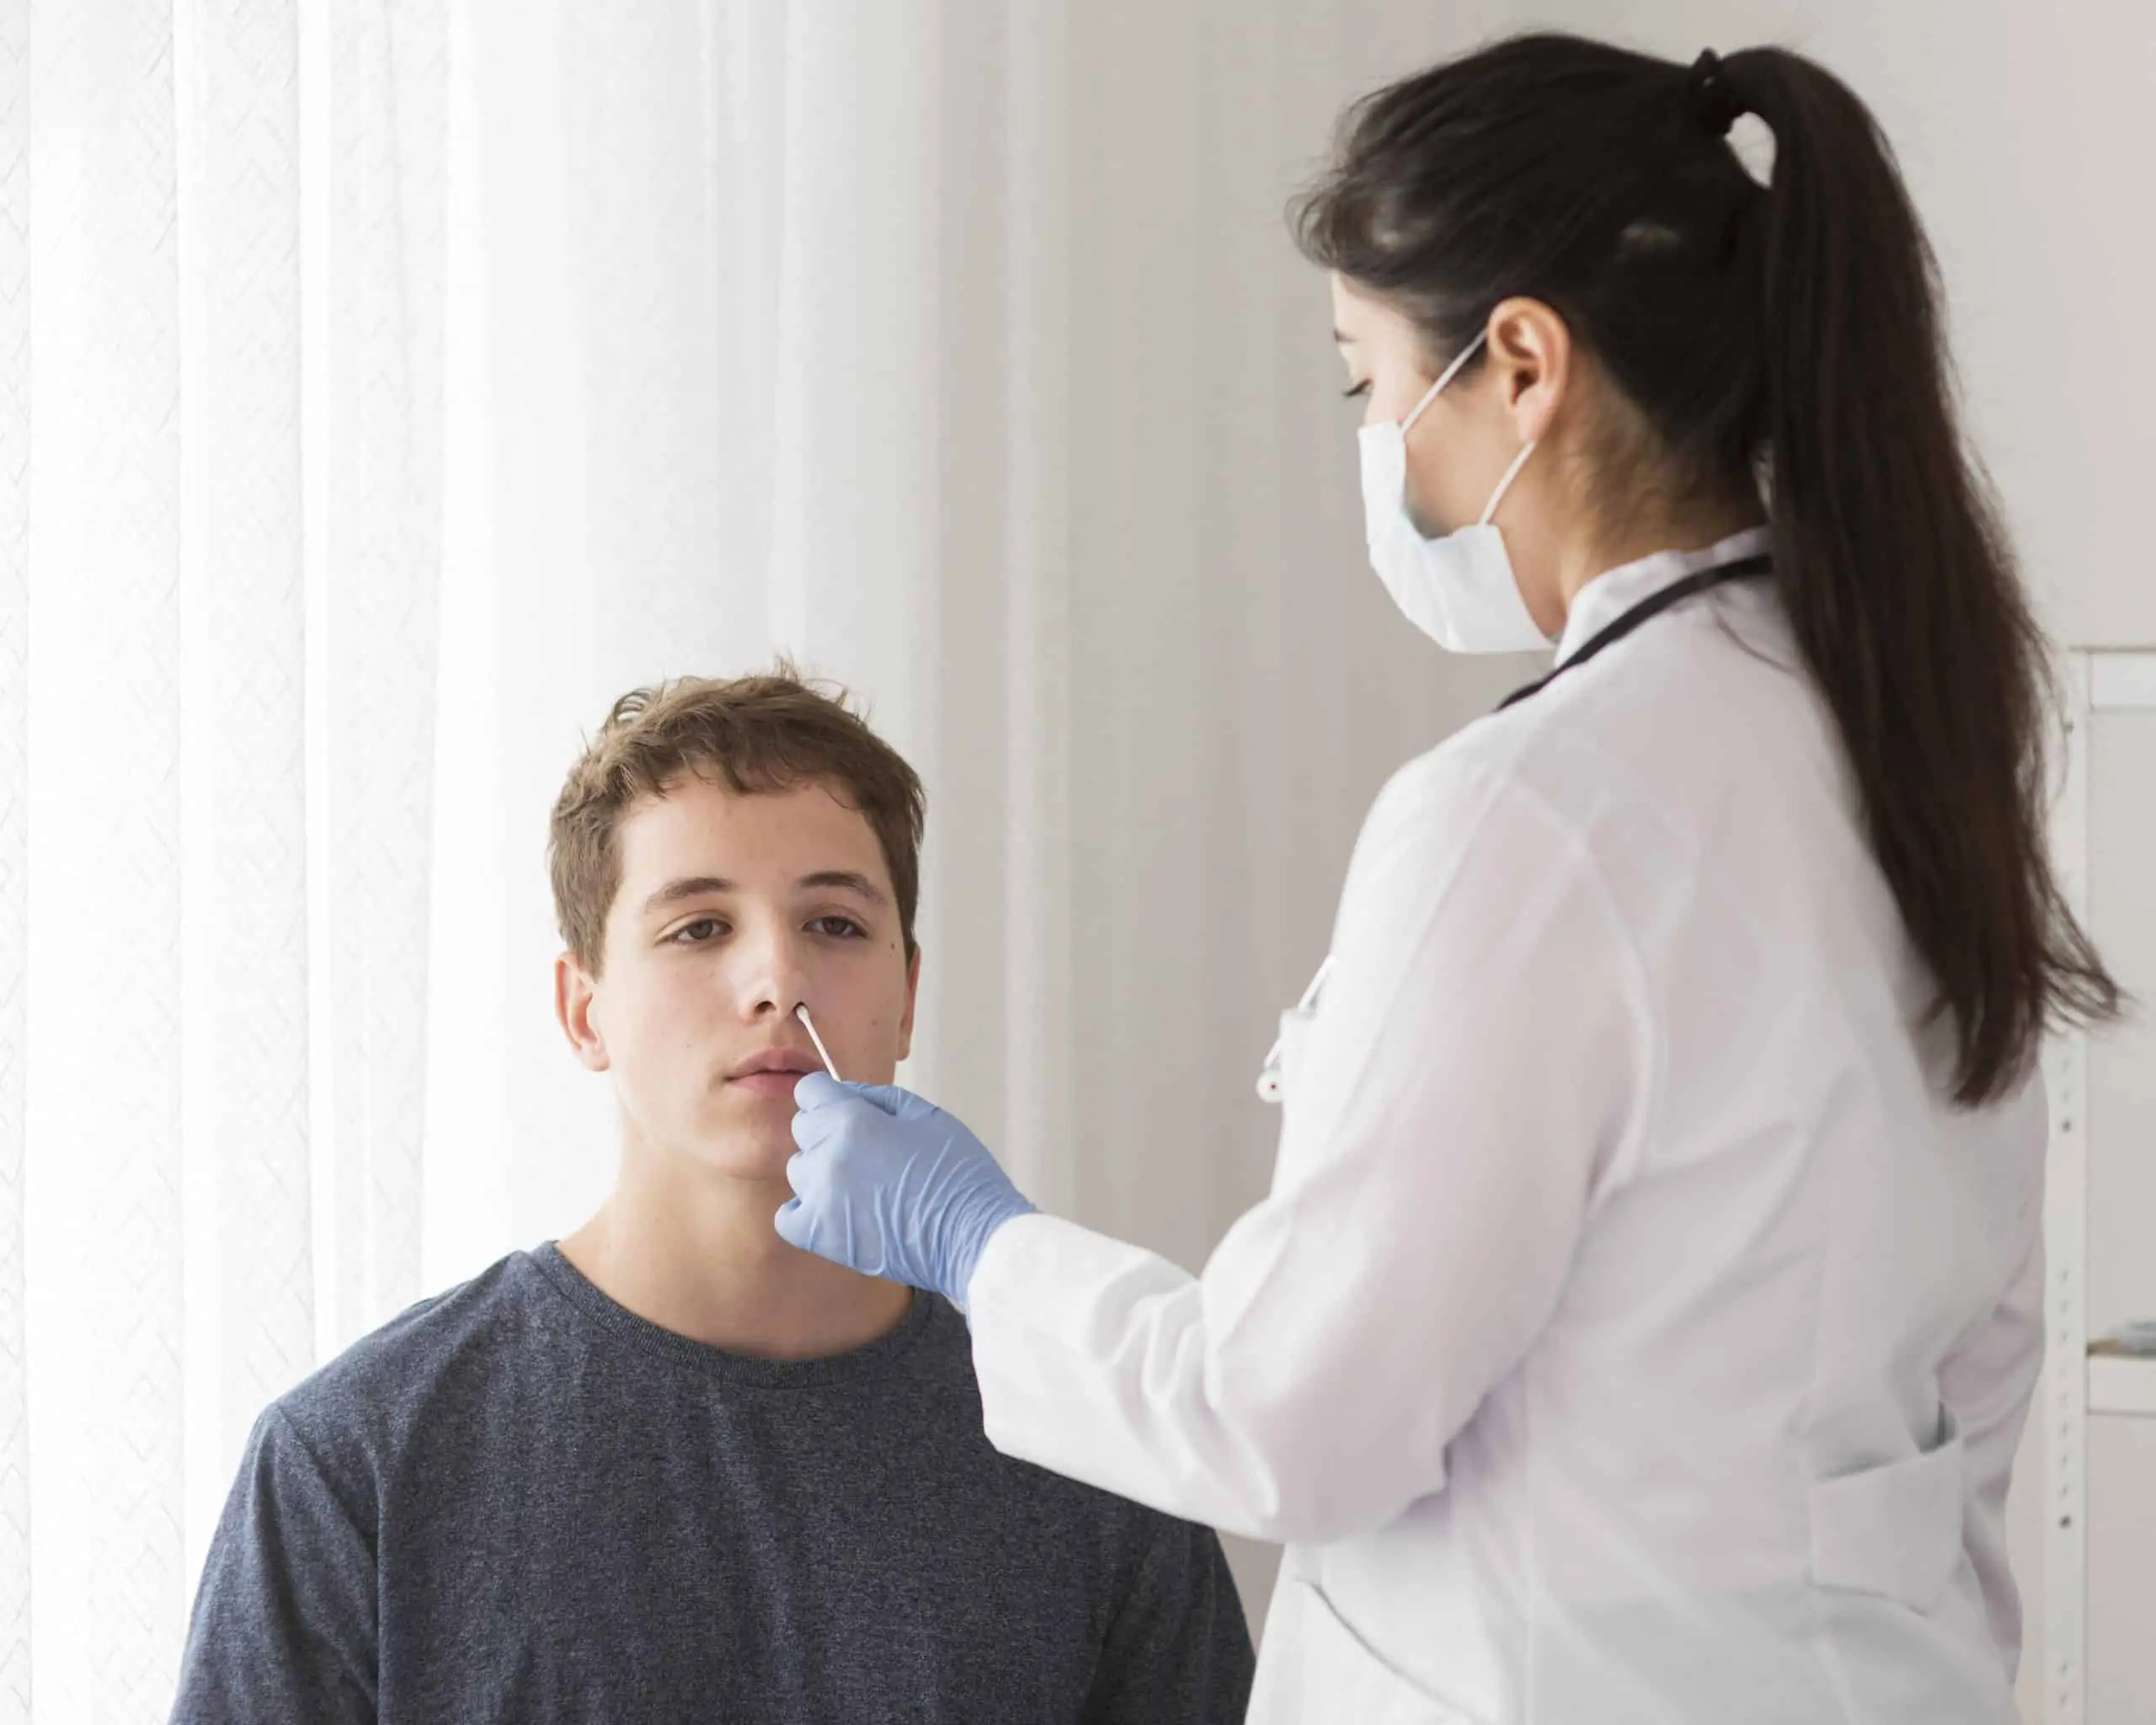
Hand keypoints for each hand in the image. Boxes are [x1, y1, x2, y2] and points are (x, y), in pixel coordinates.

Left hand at [777, 1073, 1034, 1307]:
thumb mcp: (928, 1115)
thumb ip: (878, 1097)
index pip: (809, 1091)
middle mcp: (828, 1157)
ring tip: (863, 1184)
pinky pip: (788, 1216)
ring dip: (823, 1171)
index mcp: (853, 1122)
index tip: (845, 1108)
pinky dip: (806, 1211)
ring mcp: (821, 1199)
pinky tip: (835, 1209)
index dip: (830, 1096)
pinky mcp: (821, 1237)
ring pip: (799, 1170)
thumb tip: (847, 1094)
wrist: (971, 1237)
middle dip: (828, 1130)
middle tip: (868, 1149)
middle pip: (803, 1128)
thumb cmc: (958, 1174)